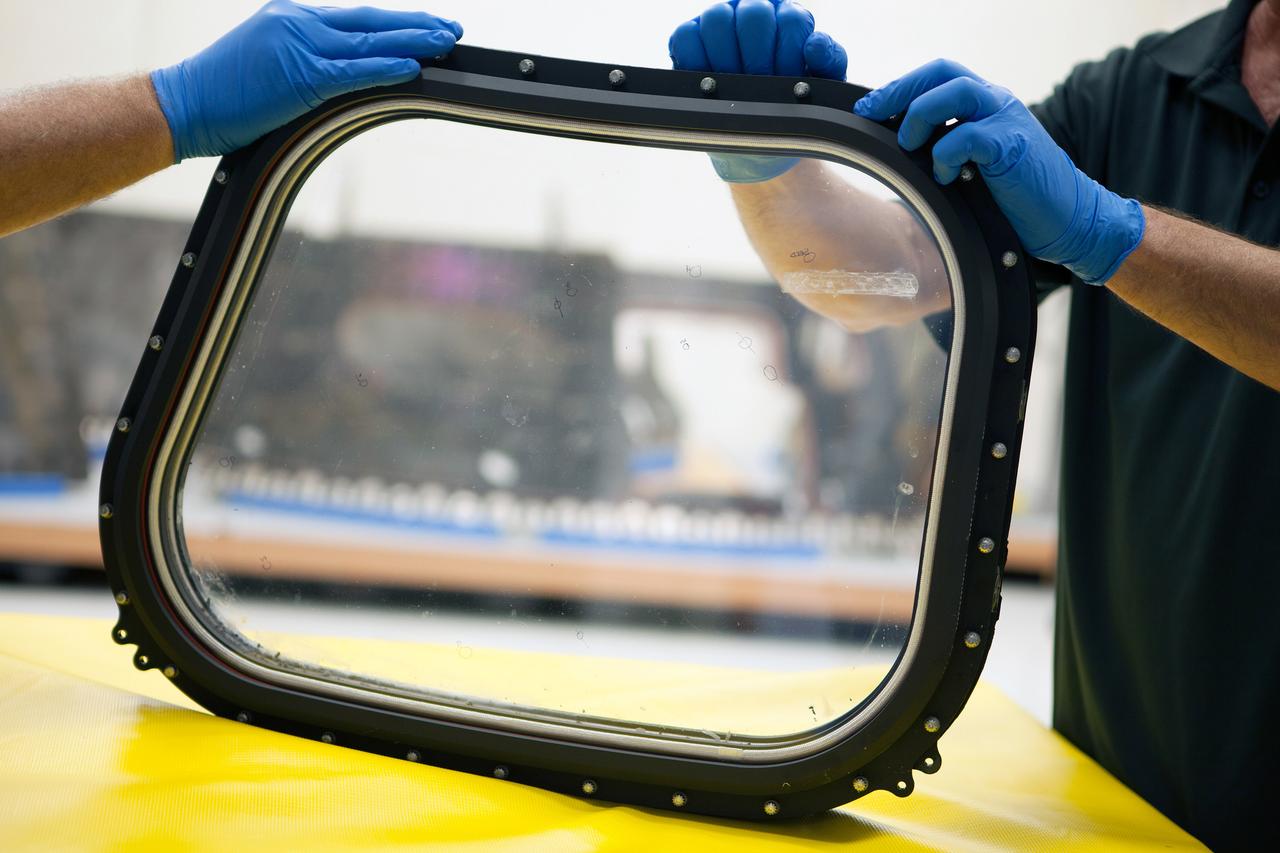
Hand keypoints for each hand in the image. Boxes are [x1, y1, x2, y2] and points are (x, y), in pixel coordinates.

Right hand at [151, 1, 462, 161]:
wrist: (183, 104)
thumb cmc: (222, 93)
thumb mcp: (268, 63)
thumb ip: (306, 63)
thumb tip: (341, 76)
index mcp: (292, 17)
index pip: (355, 18)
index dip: (394, 22)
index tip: (425, 24)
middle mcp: (298, 23)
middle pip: (370, 22)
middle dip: (415, 25)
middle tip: (452, 29)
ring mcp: (299, 47)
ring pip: (369, 43)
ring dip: (412, 42)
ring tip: (446, 43)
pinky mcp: (300, 77)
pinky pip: (353, 71)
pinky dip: (386, 67)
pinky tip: (413, 66)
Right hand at [668, 1, 845, 182]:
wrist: (758, 144)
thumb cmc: (789, 109)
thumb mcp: (817, 89)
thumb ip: (828, 61)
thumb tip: (814, 44)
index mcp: (787, 21)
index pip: (790, 19)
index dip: (788, 52)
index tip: (787, 78)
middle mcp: (753, 15)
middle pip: (753, 14)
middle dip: (758, 56)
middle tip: (759, 84)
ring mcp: (719, 25)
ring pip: (717, 18)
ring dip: (727, 57)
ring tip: (735, 86)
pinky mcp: (688, 41)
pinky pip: (686, 37)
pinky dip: (696, 59)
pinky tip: (710, 81)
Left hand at [853, 59, 1143, 284]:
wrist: (1071, 219)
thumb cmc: (1017, 199)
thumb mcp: (974, 166)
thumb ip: (947, 148)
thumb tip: (899, 152)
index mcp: (986, 105)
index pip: (939, 75)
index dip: (901, 86)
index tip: (869, 110)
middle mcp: (996, 103)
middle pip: (943, 73)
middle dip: (899, 90)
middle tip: (870, 115)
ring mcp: (1007, 120)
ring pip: (955, 92)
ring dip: (921, 115)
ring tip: (909, 145)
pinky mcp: (1013, 146)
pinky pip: (969, 136)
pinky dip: (946, 154)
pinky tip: (945, 177)